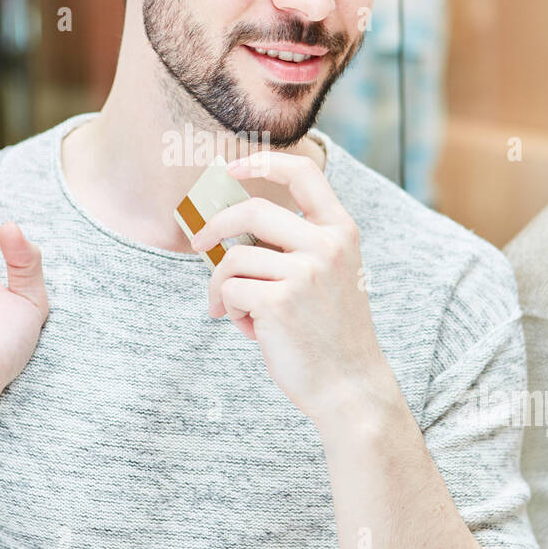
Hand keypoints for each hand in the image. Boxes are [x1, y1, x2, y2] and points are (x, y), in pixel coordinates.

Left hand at [189, 152, 397, 423]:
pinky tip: (253, 331)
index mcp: (341, 231)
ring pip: (233, 259)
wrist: (349, 386)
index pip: (305, 173)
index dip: (264, 162)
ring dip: (225, 287)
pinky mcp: (278, 302)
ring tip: (241, 313)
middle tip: (198, 244)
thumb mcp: (331, 274)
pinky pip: (229, 290)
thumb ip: (296, 245)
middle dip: (216, 226)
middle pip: (252, 211)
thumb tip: (232, 227)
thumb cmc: (330, 332)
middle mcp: (326, 245)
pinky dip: (231, 311)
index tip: (233, 168)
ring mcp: (304, 272)